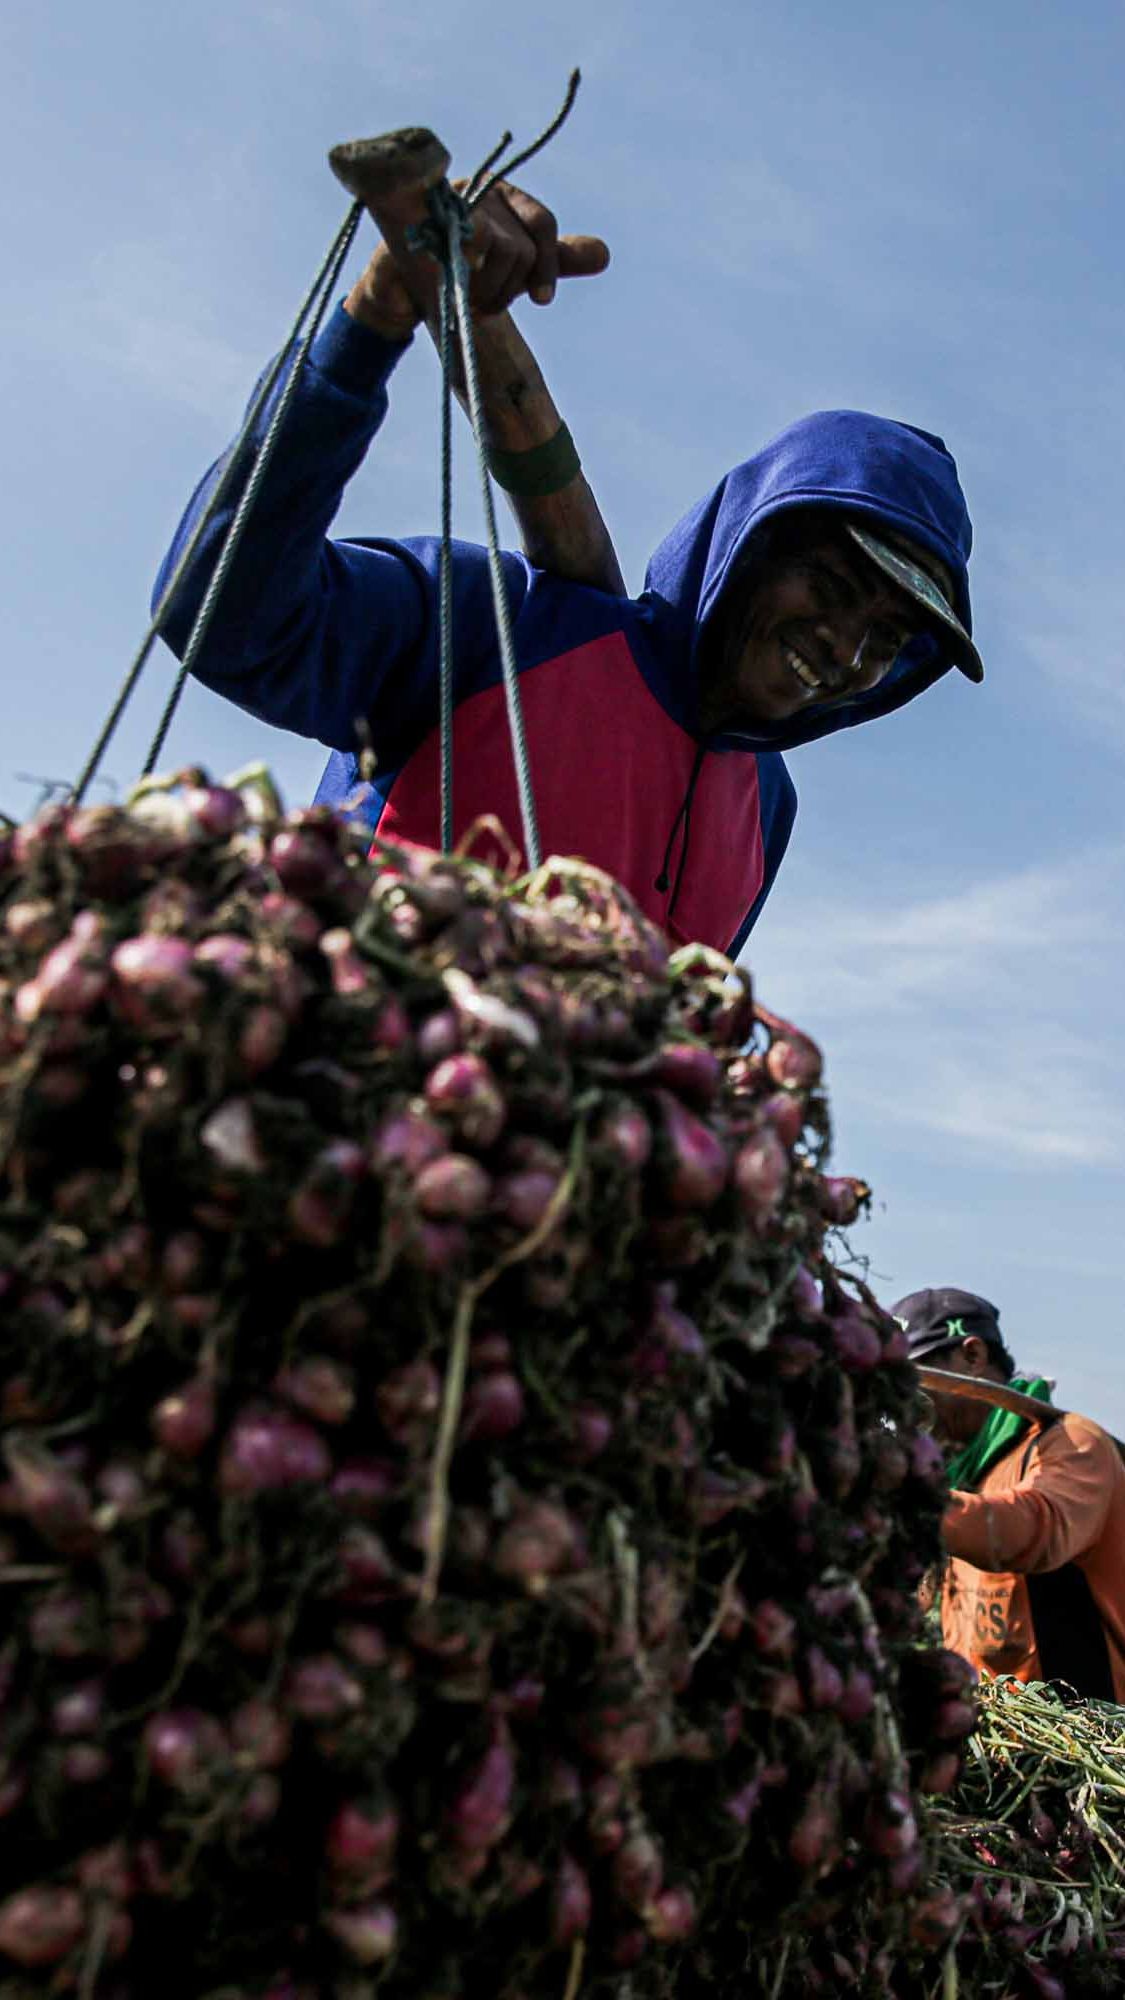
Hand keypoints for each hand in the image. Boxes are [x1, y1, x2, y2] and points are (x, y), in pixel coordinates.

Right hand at [344, 178, 608, 341]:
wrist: (401, 279)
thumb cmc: (464, 269)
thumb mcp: (515, 266)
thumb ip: (554, 260)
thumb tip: (603, 254)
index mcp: (506, 194)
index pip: (542, 224)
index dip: (547, 266)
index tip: (541, 301)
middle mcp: (480, 189)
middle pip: (519, 247)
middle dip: (507, 288)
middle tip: (487, 303)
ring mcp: (448, 203)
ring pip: (495, 252)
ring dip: (486, 292)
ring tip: (469, 300)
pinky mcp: (421, 222)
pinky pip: (461, 248)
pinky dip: (465, 274)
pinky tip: (456, 287)